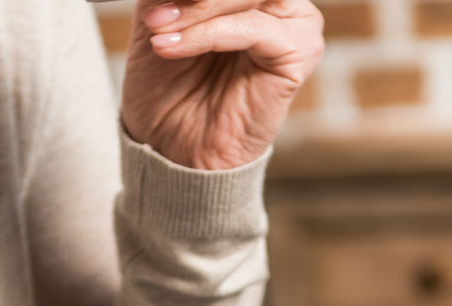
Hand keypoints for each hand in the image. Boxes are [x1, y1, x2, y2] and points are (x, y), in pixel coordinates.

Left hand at [119, 0, 323, 169]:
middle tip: (153, 15)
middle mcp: (281, 0)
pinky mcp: (299, 53)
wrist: (172, 146)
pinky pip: (255, 27)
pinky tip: (171, 48)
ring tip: (157, 30)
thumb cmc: (166, 83)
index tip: (152, 4)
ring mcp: (297, 22)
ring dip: (196, 9)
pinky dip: (208, 33)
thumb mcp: (159, 16)